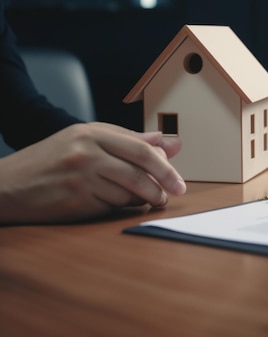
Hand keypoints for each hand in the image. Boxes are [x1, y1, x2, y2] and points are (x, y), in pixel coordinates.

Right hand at [0, 122, 186, 223]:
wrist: (7, 186)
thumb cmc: (51, 161)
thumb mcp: (86, 140)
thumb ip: (128, 140)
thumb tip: (169, 143)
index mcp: (91, 132)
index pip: (140, 148)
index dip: (165, 165)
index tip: (178, 179)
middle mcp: (86, 152)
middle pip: (139, 170)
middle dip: (163, 184)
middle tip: (175, 193)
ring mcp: (80, 178)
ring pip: (129, 191)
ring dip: (143, 198)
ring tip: (147, 199)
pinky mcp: (75, 202)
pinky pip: (112, 206)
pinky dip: (121, 207)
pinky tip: (117, 203)